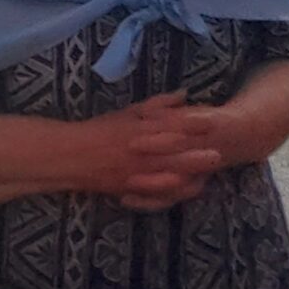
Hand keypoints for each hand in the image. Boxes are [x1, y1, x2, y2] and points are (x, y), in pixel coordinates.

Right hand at [95, 91, 225, 209]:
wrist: (69, 155)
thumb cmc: (100, 130)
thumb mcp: (129, 112)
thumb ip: (157, 104)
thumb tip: (184, 94)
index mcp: (139, 129)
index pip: (169, 124)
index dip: (192, 123)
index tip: (213, 119)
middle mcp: (138, 151)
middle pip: (171, 153)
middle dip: (195, 155)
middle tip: (218, 154)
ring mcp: (133, 172)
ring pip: (163, 176)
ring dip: (185, 177)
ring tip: (207, 177)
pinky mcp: (127, 188)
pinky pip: (151, 194)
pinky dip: (169, 195)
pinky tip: (183, 194)